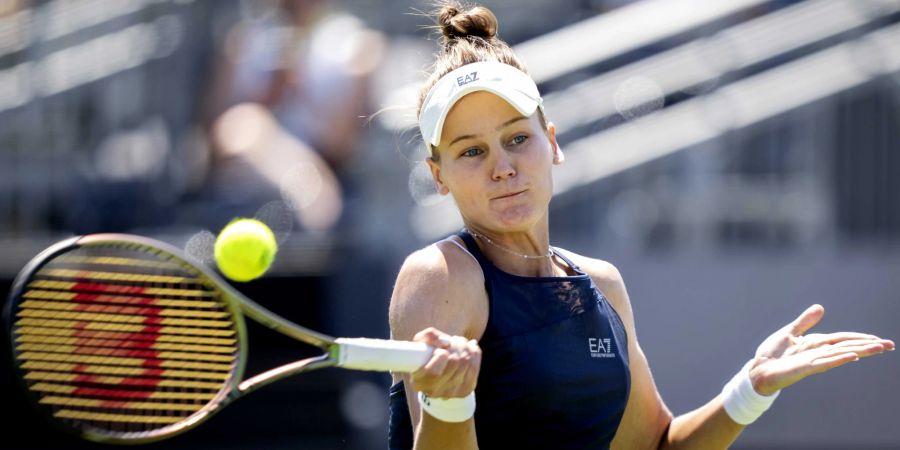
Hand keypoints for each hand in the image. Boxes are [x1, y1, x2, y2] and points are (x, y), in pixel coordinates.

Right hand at [410, 327, 481, 397]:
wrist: (436, 373)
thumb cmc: (426, 354)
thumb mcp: (421, 343)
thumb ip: (429, 336)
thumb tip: (446, 342)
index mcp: (419, 381)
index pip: (434, 371)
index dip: (441, 355)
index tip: (440, 349)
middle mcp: (434, 391)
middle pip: (454, 362)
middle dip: (456, 345)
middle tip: (453, 340)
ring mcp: (450, 393)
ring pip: (466, 362)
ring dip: (465, 347)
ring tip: (459, 342)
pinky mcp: (464, 390)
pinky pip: (474, 367)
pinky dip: (474, 353)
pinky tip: (469, 348)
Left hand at [748, 304, 894, 395]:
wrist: (758, 369)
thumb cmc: (773, 354)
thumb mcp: (789, 332)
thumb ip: (805, 322)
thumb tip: (820, 308)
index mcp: (815, 343)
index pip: (842, 339)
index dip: (860, 338)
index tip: (879, 340)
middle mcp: (818, 351)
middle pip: (847, 345)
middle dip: (868, 345)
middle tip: (890, 345)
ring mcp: (813, 360)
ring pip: (841, 353)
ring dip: (860, 350)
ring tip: (879, 348)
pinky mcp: (804, 367)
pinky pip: (824, 362)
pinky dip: (838, 358)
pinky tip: (852, 356)